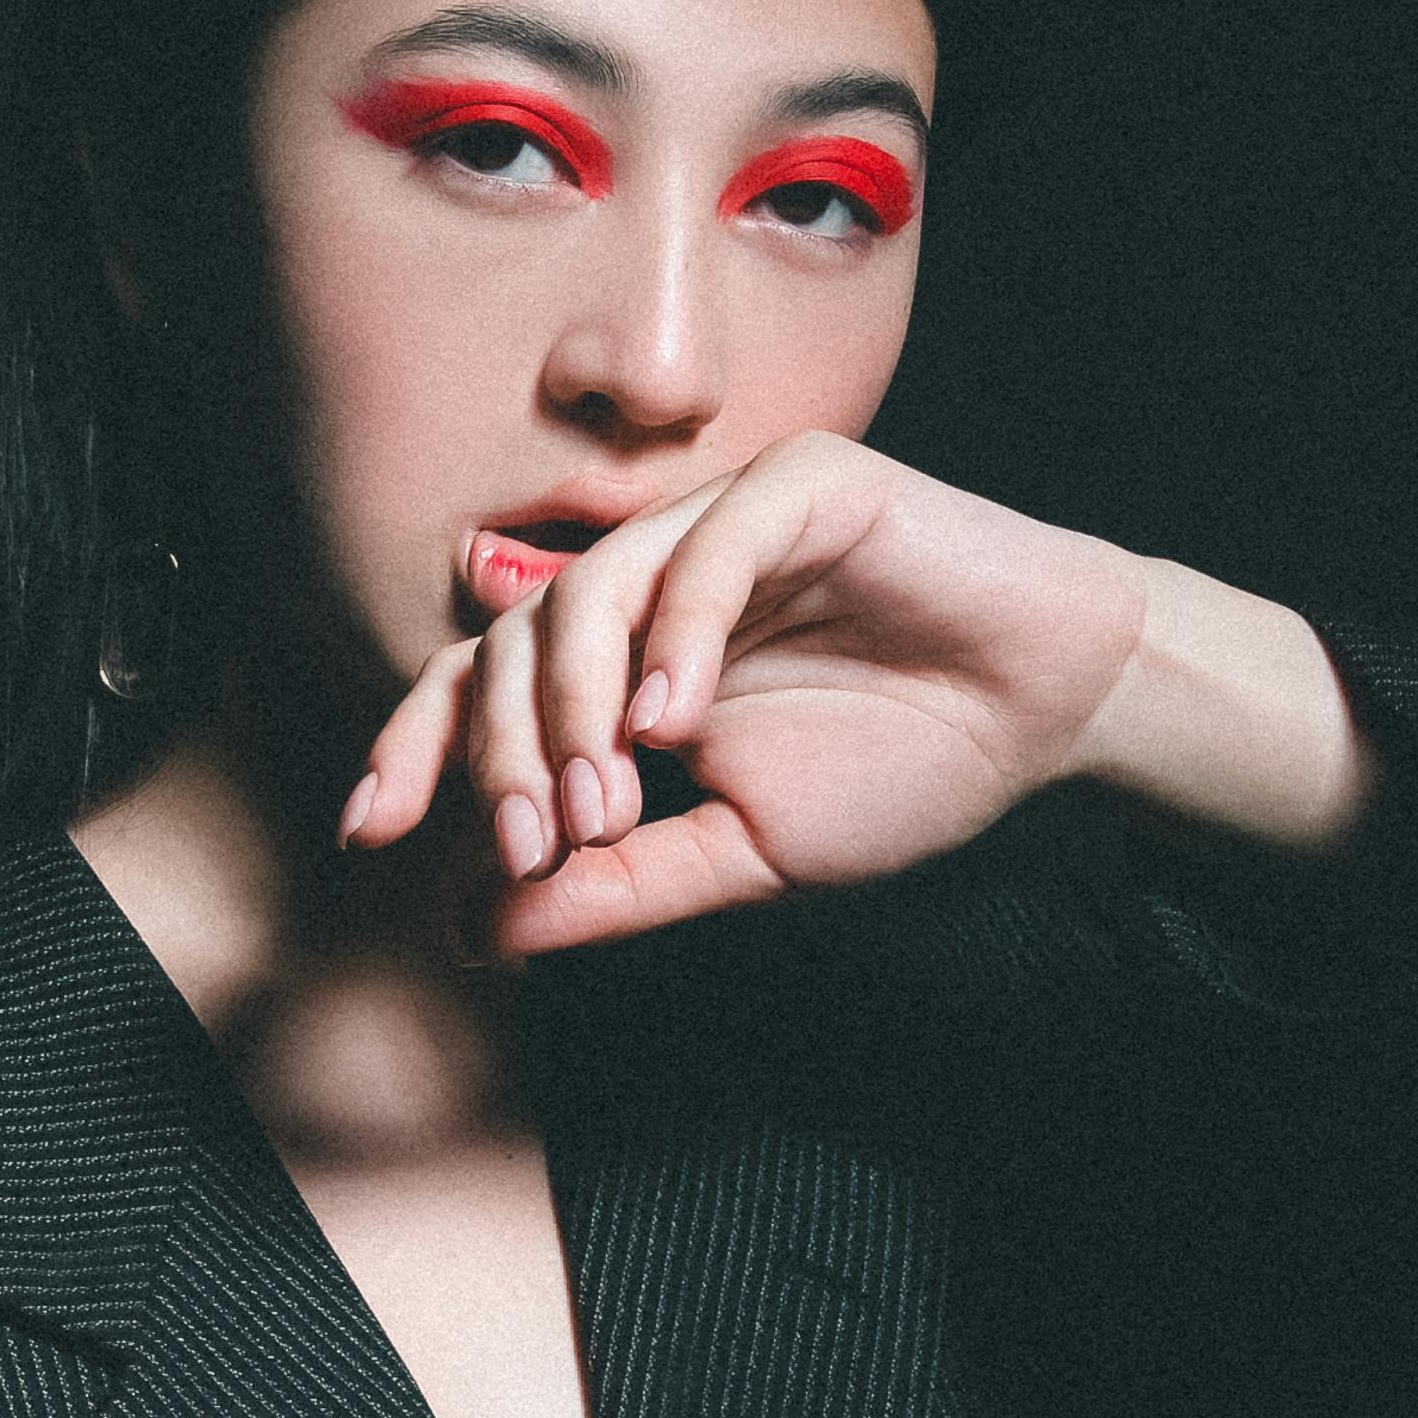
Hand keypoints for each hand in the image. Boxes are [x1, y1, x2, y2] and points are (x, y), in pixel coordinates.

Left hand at [342, 435, 1358, 956]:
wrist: (1048, 714)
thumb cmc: (905, 766)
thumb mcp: (739, 857)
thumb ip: (616, 885)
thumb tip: (475, 931)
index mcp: (626, 660)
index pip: (483, 685)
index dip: (417, 749)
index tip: (369, 835)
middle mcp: (653, 579)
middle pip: (512, 641)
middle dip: (500, 755)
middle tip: (536, 850)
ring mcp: (720, 524)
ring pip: (588, 589)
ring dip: (574, 707)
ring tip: (606, 802)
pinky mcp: (804, 486)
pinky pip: (707, 548)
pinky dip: (678, 634)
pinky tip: (679, 720)